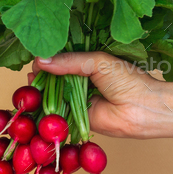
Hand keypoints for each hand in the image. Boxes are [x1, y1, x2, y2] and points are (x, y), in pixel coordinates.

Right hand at [29, 52, 166, 138]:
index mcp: (86, 64)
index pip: (60, 59)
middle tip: (32, 72)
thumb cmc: (127, 80)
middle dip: (41, 74)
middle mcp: (79, 81)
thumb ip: (69, 61)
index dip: (48, 58)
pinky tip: (35, 99)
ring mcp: (75, 99)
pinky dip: (45, 106)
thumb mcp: (97, 61)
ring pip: (52, 93)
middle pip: (53, 76)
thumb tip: (40, 60)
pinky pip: (56, 111)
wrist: (141, 109)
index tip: (37, 56)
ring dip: (40, 89)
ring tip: (31, 83)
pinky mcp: (73, 117)